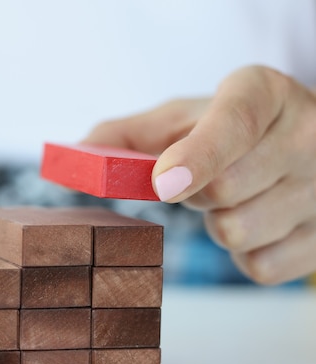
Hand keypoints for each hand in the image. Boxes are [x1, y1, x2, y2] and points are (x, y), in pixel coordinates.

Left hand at [84, 65, 315, 284]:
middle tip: (198, 178)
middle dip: (192, 193)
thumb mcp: (178, 121)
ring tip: (233, 197)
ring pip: (238, 233)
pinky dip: (243, 253)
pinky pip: (259, 266)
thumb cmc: (221, 133)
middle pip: (222, 190)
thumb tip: (74, 157)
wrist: (294, 148)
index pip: (233, 125)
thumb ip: (123, 136)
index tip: (161, 185)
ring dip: (216, 224)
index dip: (196, 157)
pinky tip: (256, 222)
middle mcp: (306, 135)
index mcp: (264, 94)